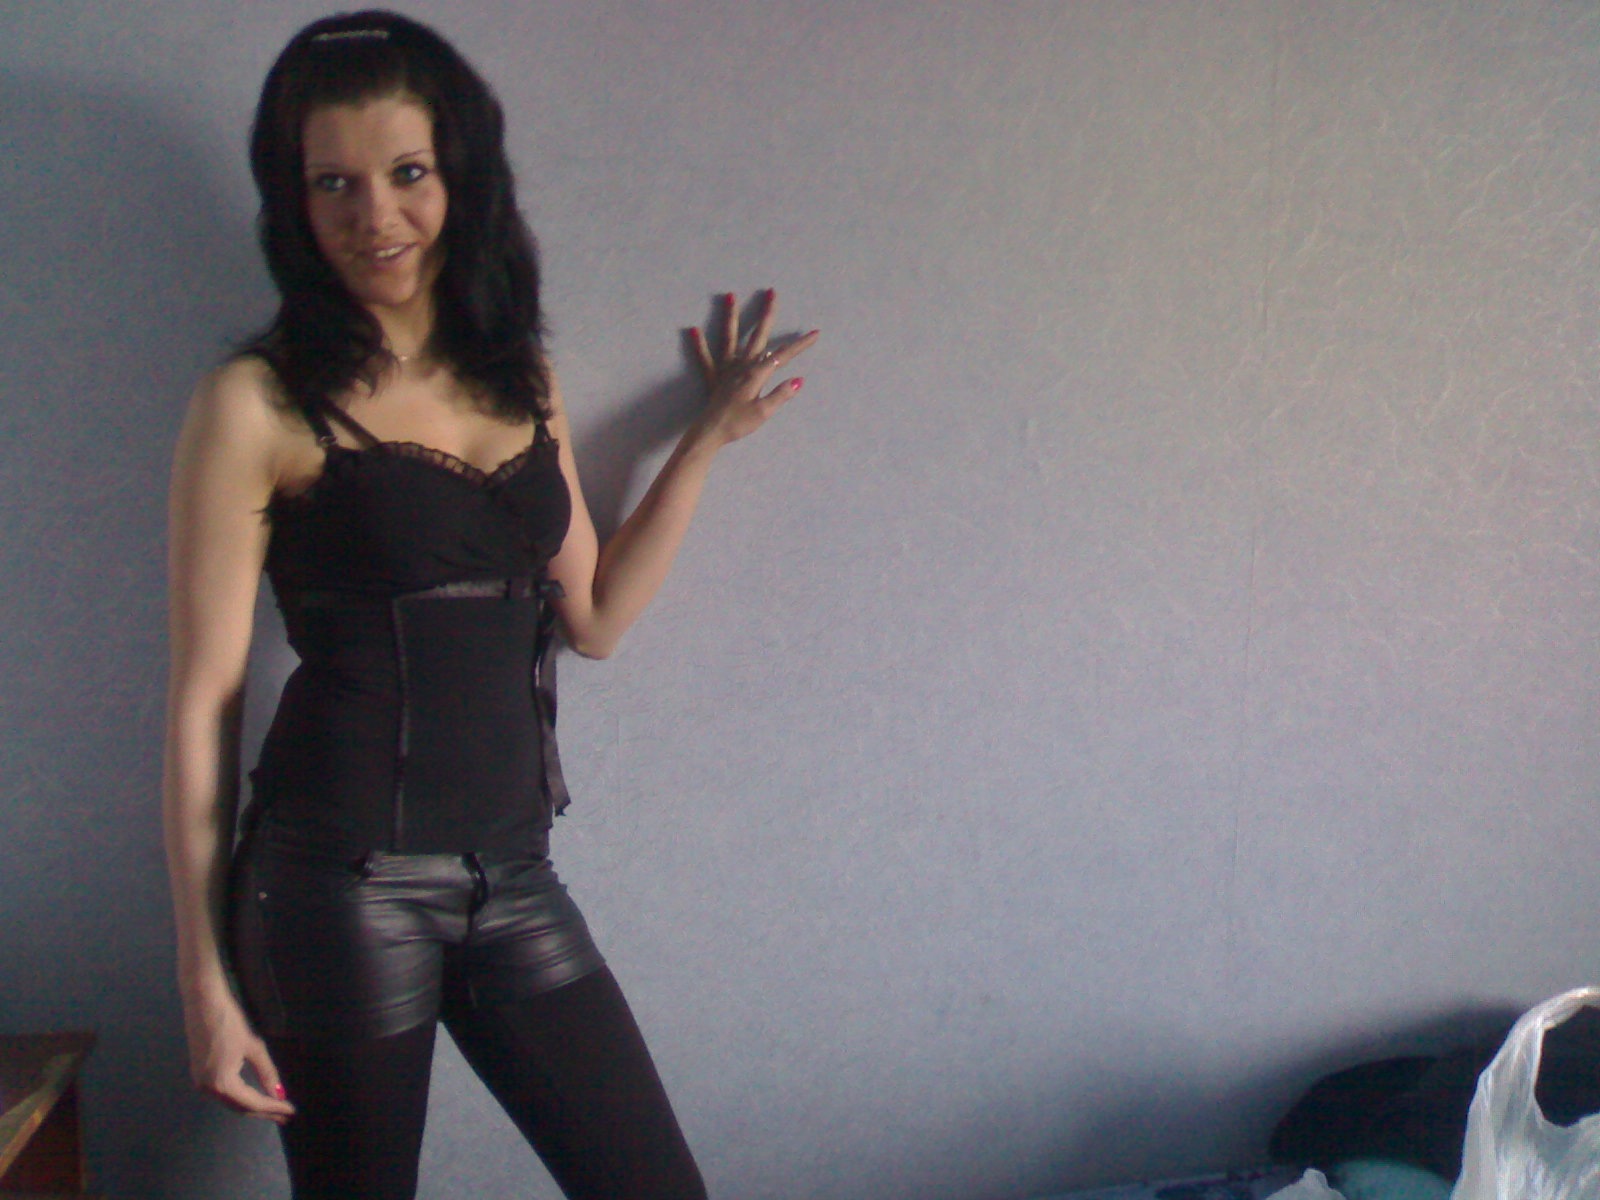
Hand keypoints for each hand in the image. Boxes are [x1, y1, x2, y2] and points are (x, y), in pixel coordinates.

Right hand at [183, 988, 295, 1124]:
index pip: (252, 1103)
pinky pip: (223, 1093)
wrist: (203, 1003)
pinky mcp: (200, 1074)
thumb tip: (278, 1093)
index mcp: (221, 1083)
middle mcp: (207, 1089)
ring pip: (231, 1101)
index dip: (272, 1107)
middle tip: (285, 1115)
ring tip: (274, 1108)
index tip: (291, 1111)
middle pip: (240, 1107)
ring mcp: (200, 1082)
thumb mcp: (253, 1047)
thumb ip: (266, 1073)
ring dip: (252, 1106)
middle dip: (263, 1111)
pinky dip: (240, 1097)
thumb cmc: (230, 1022)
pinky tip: (253, 1096)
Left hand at [688, 289, 817, 447]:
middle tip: (772, 292)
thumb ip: (780, 394)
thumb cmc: (738, 424)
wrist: (710, 432)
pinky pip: (704, 358)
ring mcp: (725, 369)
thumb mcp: (764, 412)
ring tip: (730, 295)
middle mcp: (741, 365)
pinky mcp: (712, 377)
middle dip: (766, 314)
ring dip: (731, 316)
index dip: (799, 344)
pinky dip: (699, 345)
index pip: (782, 356)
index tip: (814, 333)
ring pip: (729, 337)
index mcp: (756, 373)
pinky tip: (693, 330)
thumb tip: (798, 380)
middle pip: (757, 335)